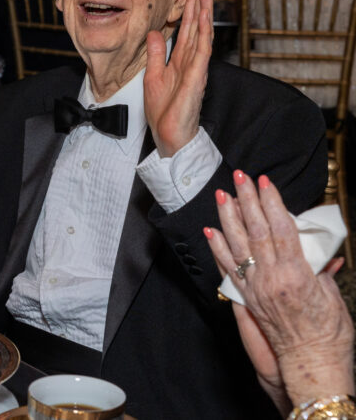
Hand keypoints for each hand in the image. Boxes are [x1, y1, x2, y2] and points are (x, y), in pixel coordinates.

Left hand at [143, 0, 212, 156]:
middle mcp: (191, 59)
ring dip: (203, 8)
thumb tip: (154, 33)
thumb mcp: (153, 77)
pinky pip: (201, 50)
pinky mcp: (197, 76)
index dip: (188, 4)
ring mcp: (196, 66)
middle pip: (196, 22)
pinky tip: (204, 16)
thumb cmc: (165, 111)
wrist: (170, 135)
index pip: (186, 25)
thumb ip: (155, 54)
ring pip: (202, 30)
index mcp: (181, 58)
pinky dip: (203, 31)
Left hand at [205, 171, 354, 406]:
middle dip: (247, 201)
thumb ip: (322, 269)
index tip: (265, 182)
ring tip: (222, 196)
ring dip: (228, 218)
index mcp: (297, 274)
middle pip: (256, 231)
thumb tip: (322, 249)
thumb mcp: (333, 296)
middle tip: (240, 178)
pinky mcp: (247, 298)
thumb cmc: (330, 334)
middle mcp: (271, 279)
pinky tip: (210, 231)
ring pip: (237, 245)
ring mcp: (256, 288)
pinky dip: (218, 248)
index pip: (281, 229)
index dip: (272, 202)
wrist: (313, 364)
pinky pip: (228, 268)